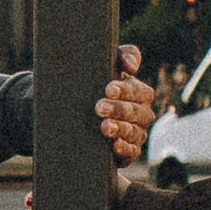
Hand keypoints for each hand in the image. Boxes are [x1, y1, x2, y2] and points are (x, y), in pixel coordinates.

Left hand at [96, 45, 152, 162]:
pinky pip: (132, 153)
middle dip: (119, 109)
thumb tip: (132, 65)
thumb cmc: (93, 85)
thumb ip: (122, 56)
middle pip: (138, 113)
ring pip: (135, 133)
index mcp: (138, 93)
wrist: (70, 115)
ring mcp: (135, 134)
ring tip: (104, 127)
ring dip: (121, 129)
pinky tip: (114, 145)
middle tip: (99, 107)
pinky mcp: (127, 153)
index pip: (139, 91)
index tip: (109, 89)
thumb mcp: (104, 67)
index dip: (126, 90)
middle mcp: (141, 114)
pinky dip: (124, 149)